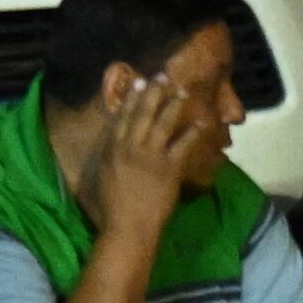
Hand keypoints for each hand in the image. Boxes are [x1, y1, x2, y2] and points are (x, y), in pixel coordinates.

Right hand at [88, 79, 201, 240]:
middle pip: (143, 113)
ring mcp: (152, 156)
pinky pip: (183, 145)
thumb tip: (116, 143)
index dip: (132, 98)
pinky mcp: (169, 167)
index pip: (123, 117)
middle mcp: (131, 147)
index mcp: (112, 149)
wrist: (128, 226)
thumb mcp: (102, 176)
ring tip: (182, 91)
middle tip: (163, 76)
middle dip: (154, 92)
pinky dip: (192, 132)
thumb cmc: (111, 207)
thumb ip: (109, 156)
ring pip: (164, 122)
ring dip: (174, 104)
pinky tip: (200, 122)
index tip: (139, 82)